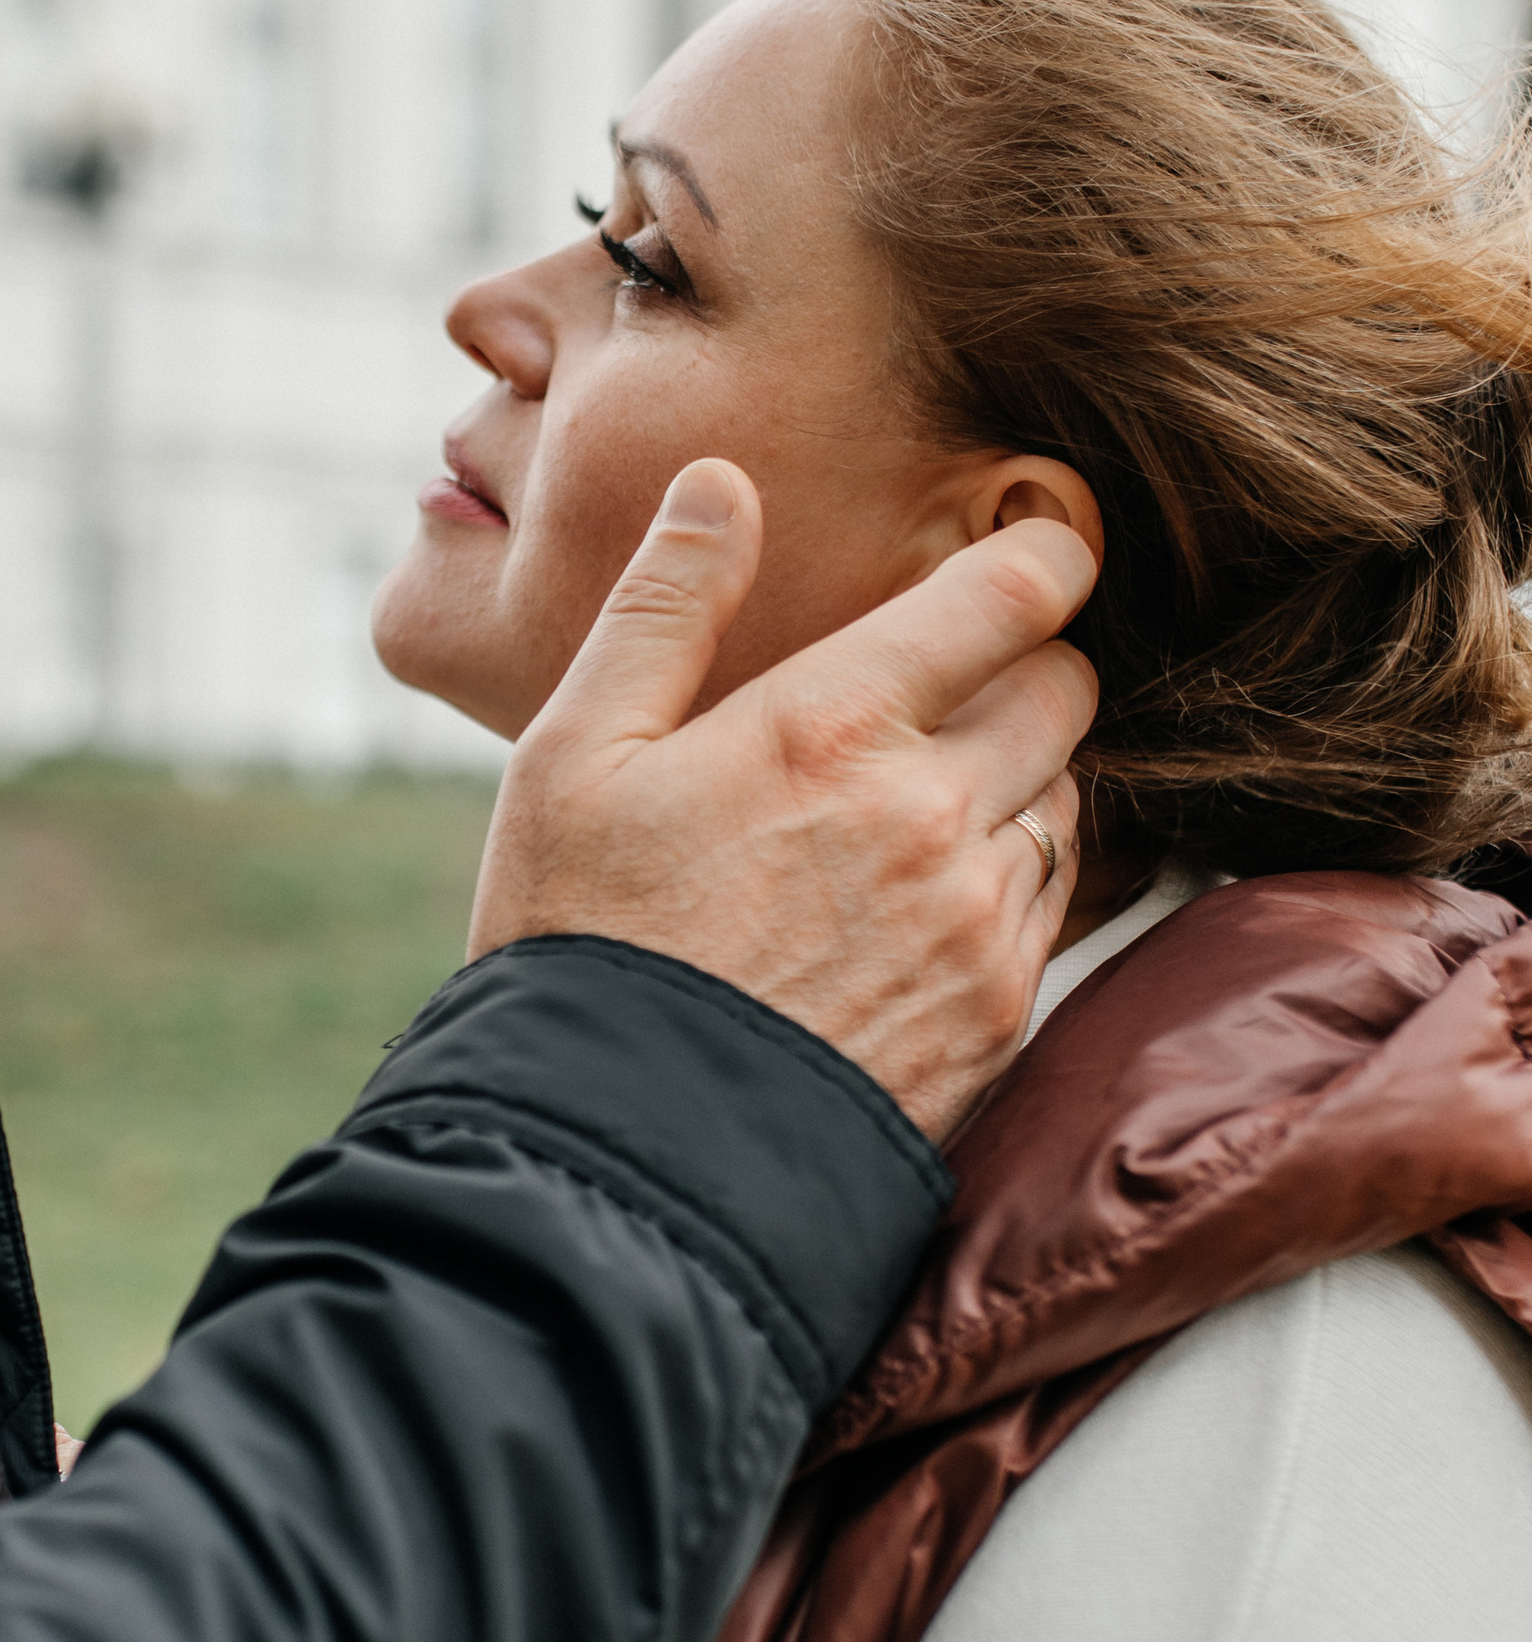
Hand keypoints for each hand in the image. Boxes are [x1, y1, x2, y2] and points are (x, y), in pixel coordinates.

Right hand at [468, 460, 1097, 1143]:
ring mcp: (978, 922)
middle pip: (1066, 688)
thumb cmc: (573, 942)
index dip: (1043, 551)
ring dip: (1017, 780)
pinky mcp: (998, 1016)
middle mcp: (934, 814)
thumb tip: (723, 481)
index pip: (1016, 592)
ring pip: (1068, 796)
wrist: (616, 1160)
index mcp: (834, 726)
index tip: (1031, 548)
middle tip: (944, 686)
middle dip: (1022, 667)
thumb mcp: (572, 755)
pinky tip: (919, 901)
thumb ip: (664, 607)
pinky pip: (1056, 904)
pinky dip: (1014, 880)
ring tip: (912, 807)